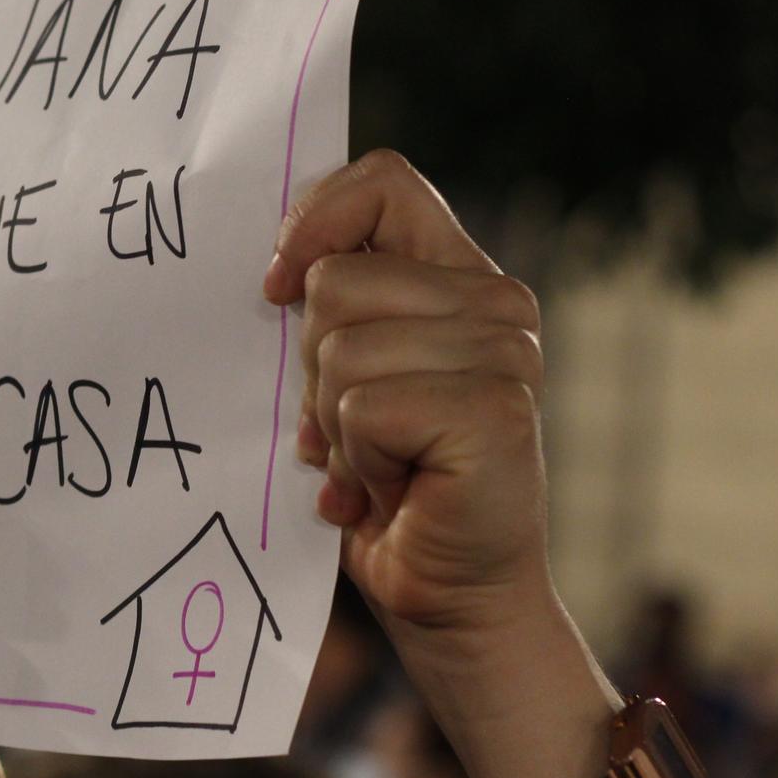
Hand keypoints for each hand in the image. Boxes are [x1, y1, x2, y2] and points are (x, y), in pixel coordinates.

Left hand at [264, 151, 617, 777]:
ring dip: (335, 422)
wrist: (447, 595)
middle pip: (333, 279)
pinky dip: (358, 458)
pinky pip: (364, 405)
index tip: (274, 289)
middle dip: (311, 366)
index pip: (382, 181)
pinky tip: (393, 488)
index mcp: (458, 273)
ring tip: (377, 461)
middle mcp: (496, 300)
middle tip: (351, 429)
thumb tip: (271, 267)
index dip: (313, 222)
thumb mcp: (343, 375)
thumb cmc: (384, 482)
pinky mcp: (496, 411)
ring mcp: (507, 353)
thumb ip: (330, 307)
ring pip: (341, 346)